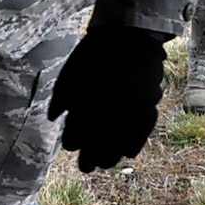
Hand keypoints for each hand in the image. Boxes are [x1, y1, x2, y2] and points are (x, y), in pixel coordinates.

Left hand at [46, 26, 166, 173]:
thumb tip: (54, 119)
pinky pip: (144, 131)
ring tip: (106, 164)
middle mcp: (112, 107)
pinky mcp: (150, 104)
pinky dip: (136, 143)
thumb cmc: (94, 54)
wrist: (128, 36)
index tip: (69, 148)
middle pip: (102, 141)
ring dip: (114, 155)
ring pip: (123, 140)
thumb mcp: (71, 72)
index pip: (80, 129)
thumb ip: (61, 97)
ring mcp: (133, 107)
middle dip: (92, 157)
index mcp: (90, 98)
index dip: (73, 143)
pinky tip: (129, 153)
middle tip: (87, 168)